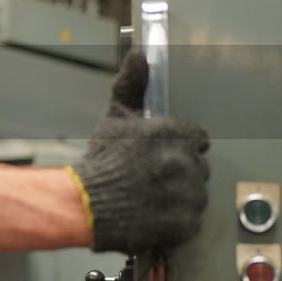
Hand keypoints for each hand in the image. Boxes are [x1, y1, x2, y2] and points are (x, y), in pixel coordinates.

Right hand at [69, 51, 209, 254]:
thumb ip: (132, 84)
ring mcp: (189, 195)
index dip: (180, 147)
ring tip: (150, 198)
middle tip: (151, 178)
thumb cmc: (99, 160)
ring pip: (195, 194)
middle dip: (178, 171)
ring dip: (179, 196)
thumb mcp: (115, 117)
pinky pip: (191, 221)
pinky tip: (152, 215)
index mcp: (175, 133)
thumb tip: (139, 56)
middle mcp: (186, 163)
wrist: (84, 204)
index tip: (163, 155)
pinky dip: (176, 221)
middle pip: (197, 167)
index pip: (197, 138)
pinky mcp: (186, 224)